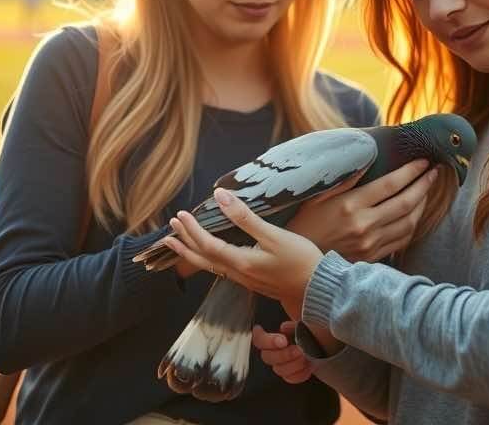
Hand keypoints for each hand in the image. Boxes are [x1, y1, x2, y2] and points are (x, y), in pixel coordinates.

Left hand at [165, 188, 323, 309]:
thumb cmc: (300, 260)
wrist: (318, 290)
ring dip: (192, 253)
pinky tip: (211, 255)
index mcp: (241, 262)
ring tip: (178, 244)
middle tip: (170, 229)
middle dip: (185, 243)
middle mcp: (238, 274)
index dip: (192, 229)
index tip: (181, 214)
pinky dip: (208, 260)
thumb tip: (220, 197)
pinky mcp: (254, 281)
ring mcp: (245, 280)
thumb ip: (245, 217)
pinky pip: (222, 270)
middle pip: (203, 259)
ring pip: (210, 266)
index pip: (207, 244)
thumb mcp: (274, 235)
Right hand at [253, 322, 314, 384]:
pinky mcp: (291, 375)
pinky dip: (301, 373)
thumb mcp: (300, 323)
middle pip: (267, 357)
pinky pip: (291, 378)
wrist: (322, 341)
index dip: (267, 342)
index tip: (283, 340)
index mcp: (272, 338)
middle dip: (284, 354)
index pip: (258, 340)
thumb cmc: (309, 331)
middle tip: (299, 349)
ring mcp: (281, 365)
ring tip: (305, 356)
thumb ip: (291, 324)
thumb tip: (284, 327)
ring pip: (279, 370)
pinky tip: (309, 365)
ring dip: (294, 364)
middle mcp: (273, 353)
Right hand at [287, 159, 436, 262]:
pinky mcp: (373, 257)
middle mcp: (364, 225)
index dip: (411, 171)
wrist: (299, 265)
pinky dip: (413, 224)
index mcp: (350, 205)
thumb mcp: (318, 196)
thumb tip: (368, 159)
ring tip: (427, 189)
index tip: (423, 161)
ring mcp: (371, 244)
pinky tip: (415, 213)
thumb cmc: (305, 224)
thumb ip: (345, 179)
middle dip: (424, 185)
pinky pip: (402, 240)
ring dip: (423, 204)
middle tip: (435, 171)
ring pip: (409, 222)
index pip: (390, 185)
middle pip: (405, 202)